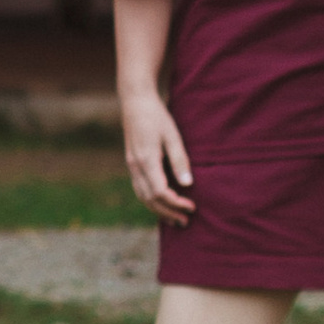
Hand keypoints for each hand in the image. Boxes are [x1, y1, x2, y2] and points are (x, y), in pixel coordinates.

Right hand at [120, 91, 194, 223]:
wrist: (135, 102)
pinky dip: (151, 201)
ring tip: (174, 219)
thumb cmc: (157, 116)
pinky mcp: (132, 163)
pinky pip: (140, 189)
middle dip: (168, 213)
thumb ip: (179, 160)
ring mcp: (131, 166)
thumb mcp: (172, 136)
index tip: (192, 206)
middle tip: (186, 221)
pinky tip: (161, 204)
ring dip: (158, 211)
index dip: (176, 203)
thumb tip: (188, 185)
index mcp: (147, 160)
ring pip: (143, 197)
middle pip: (150, 200)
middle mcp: (136, 167)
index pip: (160, 192)